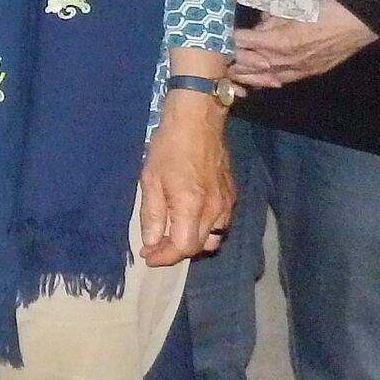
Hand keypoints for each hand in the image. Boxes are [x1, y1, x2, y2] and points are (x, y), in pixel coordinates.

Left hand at [139, 91, 234, 265]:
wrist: (197, 122)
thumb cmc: (168, 147)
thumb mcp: (150, 180)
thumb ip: (151, 214)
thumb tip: (150, 241)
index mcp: (191, 206)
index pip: (183, 247)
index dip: (164, 257)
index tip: (148, 257)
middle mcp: (214, 210)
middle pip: (199, 247)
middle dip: (175, 252)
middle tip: (155, 247)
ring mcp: (226, 203)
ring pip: (214, 239)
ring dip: (192, 243)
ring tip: (171, 236)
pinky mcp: (232, 196)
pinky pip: (221, 224)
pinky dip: (204, 230)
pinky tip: (189, 221)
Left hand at [230, 1, 376, 89]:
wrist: (361, 21)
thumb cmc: (327, 6)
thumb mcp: (294, 5)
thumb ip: (272, 15)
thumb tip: (259, 22)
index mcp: (281, 41)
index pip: (246, 42)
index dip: (230, 39)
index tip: (217, 36)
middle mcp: (288, 59)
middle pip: (252, 63)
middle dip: (233, 61)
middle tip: (216, 59)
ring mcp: (301, 68)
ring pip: (266, 76)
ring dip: (247, 75)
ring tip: (230, 74)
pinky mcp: (312, 71)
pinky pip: (285, 79)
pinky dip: (268, 80)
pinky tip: (259, 81)